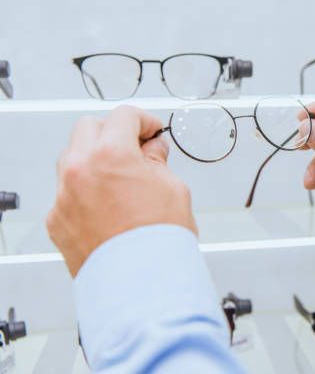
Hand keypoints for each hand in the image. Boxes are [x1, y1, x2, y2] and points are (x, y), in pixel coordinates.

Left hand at [47, 106, 196, 276]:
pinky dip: (85, 190)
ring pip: (72, 158)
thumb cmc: (158, 242)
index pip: (124, 116)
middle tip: (134, 147)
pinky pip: (67, 192)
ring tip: (119, 177)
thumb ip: (157, 162)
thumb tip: (153, 151)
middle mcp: (80, 170)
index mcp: (111, 155)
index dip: (144, 120)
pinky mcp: (57, 220)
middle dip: (113, 132)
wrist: (142, 282)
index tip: (151, 129)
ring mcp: (64, 196)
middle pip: (89, 128)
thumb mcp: (173, 188)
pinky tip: (107, 205)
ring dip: (94, 158)